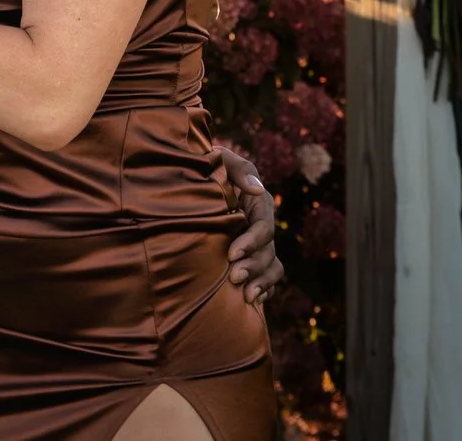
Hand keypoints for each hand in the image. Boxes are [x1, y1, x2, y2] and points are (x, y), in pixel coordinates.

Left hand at [212, 143, 282, 304]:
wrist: (190, 183)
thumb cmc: (204, 167)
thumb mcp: (218, 159)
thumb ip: (237, 168)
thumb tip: (258, 189)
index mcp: (258, 203)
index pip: (264, 227)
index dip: (251, 242)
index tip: (231, 253)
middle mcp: (260, 225)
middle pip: (268, 252)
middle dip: (254, 266)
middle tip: (234, 277)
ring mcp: (257, 244)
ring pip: (271, 267)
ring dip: (262, 282)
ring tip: (246, 296)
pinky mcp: (250, 258)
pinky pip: (268, 278)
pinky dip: (265, 289)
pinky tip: (254, 301)